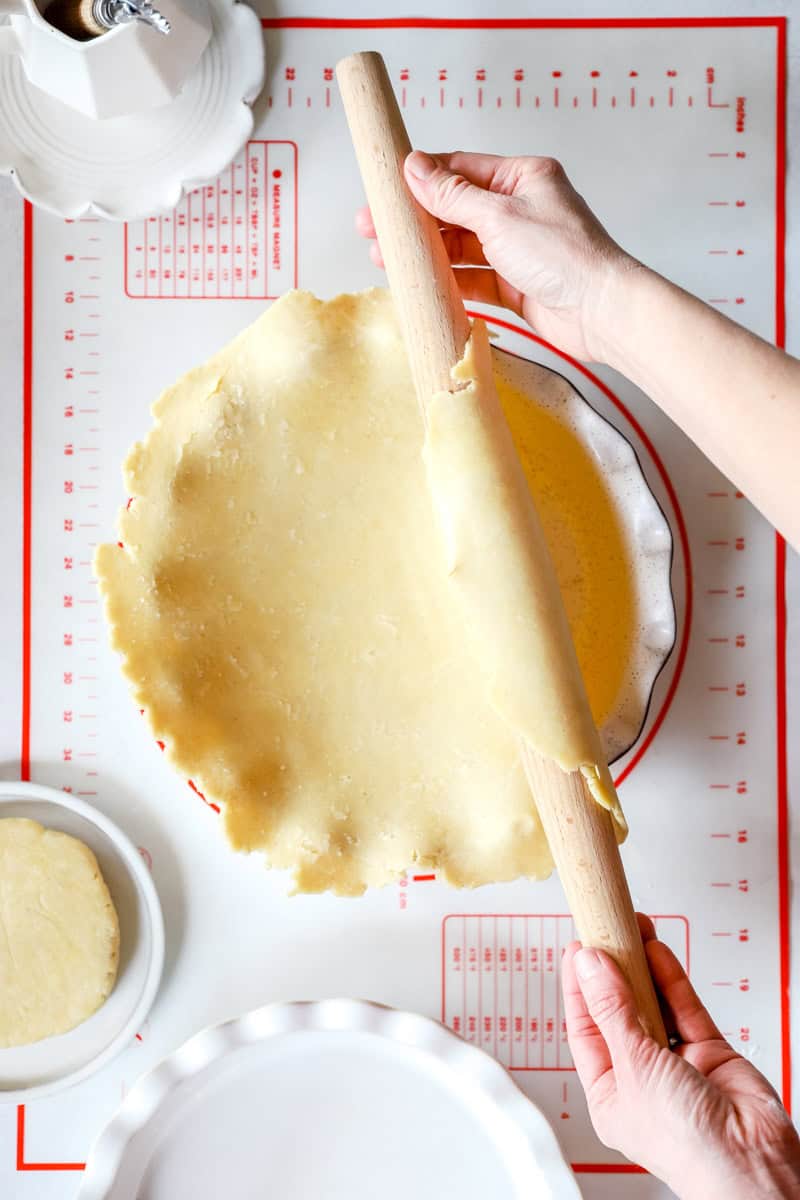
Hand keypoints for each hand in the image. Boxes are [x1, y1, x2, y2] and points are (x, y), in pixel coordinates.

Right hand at [355, 150, 635, 361]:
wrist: (600, 311)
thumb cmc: (563, 255)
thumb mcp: (499, 216)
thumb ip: (453, 196)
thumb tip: (415, 168)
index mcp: (521, 178)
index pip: (460, 170)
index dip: (419, 178)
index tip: (384, 188)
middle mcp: (518, 210)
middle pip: (454, 210)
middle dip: (414, 220)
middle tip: (372, 229)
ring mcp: (516, 249)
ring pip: (460, 247)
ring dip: (425, 252)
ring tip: (386, 259)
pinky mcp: (515, 286)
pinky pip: (472, 279)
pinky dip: (447, 281)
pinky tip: (419, 282)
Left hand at [562, 915, 799, 1198]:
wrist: (748, 1161)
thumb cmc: (685, 1144)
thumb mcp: (633, 1066)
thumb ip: (613, 1010)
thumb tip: (589, 967)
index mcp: (610, 1092)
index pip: (586, 1028)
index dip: (580, 986)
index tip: (577, 949)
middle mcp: (641, 1077)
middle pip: (620, 1010)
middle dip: (612, 970)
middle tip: (605, 931)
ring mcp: (676, 1062)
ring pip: (654, 1003)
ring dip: (642, 968)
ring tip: (631, 930)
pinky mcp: (709, 1052)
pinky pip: (684, 1007)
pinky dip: (671, 978)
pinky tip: (656, 951)